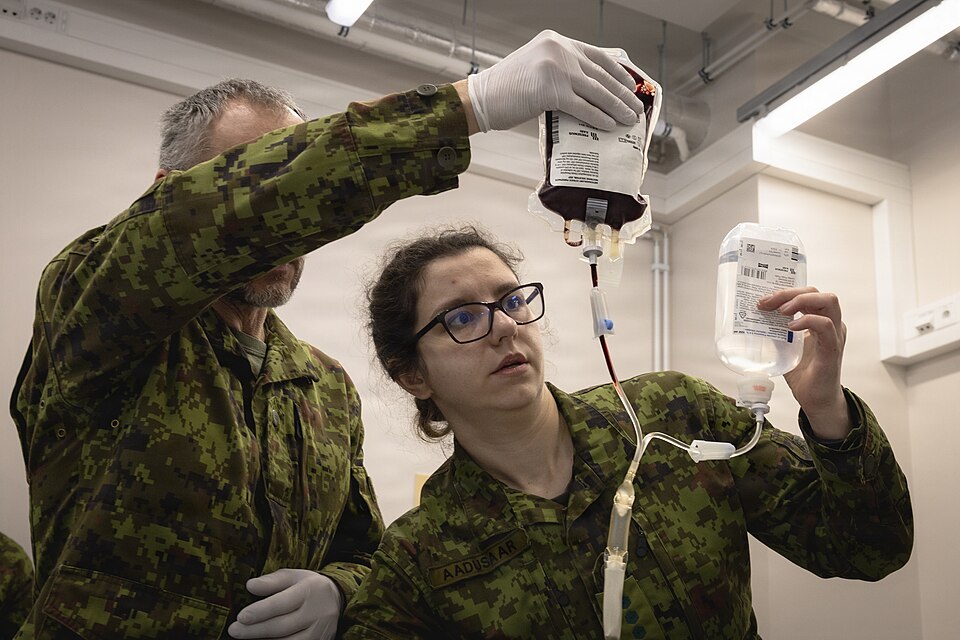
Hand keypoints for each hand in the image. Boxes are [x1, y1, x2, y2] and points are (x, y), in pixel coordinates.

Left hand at [227, 569, 341, 639]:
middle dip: (255, 630)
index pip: (282, 603)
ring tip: (245, 638)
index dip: (261, 611)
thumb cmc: (308, 586)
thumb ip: (272, 581)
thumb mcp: (293, 576)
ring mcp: (320, 631)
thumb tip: (250, 585)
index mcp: (310, 590)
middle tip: (235, 630)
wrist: (337, 599)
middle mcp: (317, 613)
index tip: (241, 617)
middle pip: (282, 626)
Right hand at [465, 29, 644, 131]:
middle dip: (622, 94)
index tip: (631, 86)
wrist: (480, 98)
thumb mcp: (536, 68)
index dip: (618, 72)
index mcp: (557, 41)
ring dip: (617, 107)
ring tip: (629, 119)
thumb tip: (588, 90)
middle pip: (601, 74)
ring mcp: (556, 68)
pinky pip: (583, 106)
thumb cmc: (505, 90)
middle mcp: (559, 50)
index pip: (597, 55)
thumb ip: (560, 71)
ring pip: (596, 91)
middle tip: (636, 108)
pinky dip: (599, 117)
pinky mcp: (551, 90)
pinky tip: (610, 126)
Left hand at [758, 287, 850, 439]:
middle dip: (790, 292)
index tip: (764, 299)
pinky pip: (826, 326)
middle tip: (768, 302)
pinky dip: (808, 320)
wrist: (815, 399)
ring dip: (801, 300)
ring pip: (828, 301)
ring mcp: (834, 334)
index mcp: (820, 320)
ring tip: (781, 311)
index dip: (785, 292)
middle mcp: (831, 323)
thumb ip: (775, 333)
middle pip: (817, 292)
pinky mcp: (833, 348)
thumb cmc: (804, 374)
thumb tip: (754, 320)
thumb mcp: (783, 347)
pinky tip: (791, 327)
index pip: (807, 293)